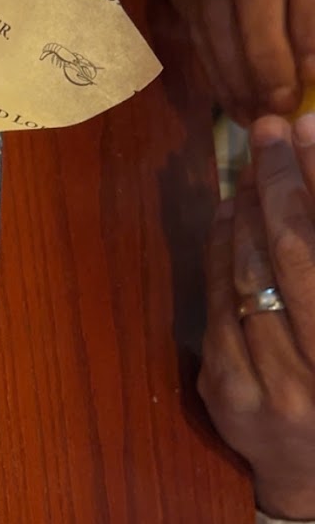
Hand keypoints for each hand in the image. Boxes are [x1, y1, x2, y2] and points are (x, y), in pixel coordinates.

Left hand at [199, 114, 314, 518]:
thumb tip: (312, 155)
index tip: (304, 125)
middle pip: (296, 255)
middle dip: (281, 184)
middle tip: (269, 132)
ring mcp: (275, 387)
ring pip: (251, 279)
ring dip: (248, 214)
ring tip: (252, 171)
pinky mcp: (230, 397)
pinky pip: (218, 310)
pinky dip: (221, 258)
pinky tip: (229, 224)